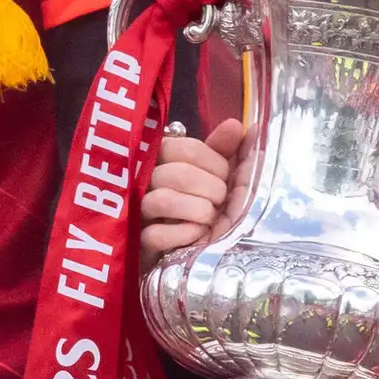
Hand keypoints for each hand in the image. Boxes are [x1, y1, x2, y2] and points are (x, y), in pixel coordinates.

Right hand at [141, 120, 251, 263]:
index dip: (215, 163)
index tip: (226, 177)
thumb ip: (231, 150)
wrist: (215, 253)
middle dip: (210, 189)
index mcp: (167, 158)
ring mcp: (141, 212)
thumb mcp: (229, 176)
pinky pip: (154, 235)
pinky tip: (198, 235)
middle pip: (176, 173)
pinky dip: (184, 234)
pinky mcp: (141, 243)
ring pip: (161, 200)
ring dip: (199, 210)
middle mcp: (148, 181)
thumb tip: (238, 125)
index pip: (187, 148)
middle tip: (221, 201)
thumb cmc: (219, 208)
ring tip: (211, 218)